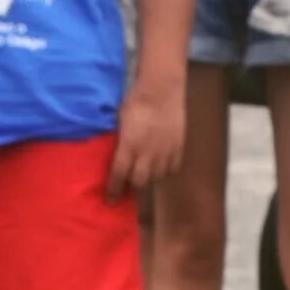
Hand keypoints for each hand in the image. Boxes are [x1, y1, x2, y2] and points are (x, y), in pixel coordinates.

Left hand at [111, 80, 183, 196]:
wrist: (163, 89)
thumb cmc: (136, 100)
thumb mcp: (121, 122)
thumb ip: (121, 141)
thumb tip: (118, 153)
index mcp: (129, 146)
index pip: (119, 175)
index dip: (114, 190)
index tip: (110, 201)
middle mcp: (147, 153)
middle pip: (139, 181)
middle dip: (132, 189)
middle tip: (127, 192)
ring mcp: (165, 151)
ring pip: (157, 177)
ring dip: (149, 180)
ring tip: (144, 179)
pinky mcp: (179, 147)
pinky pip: (173, 168)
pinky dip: (166, 172)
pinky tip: (161, 169)